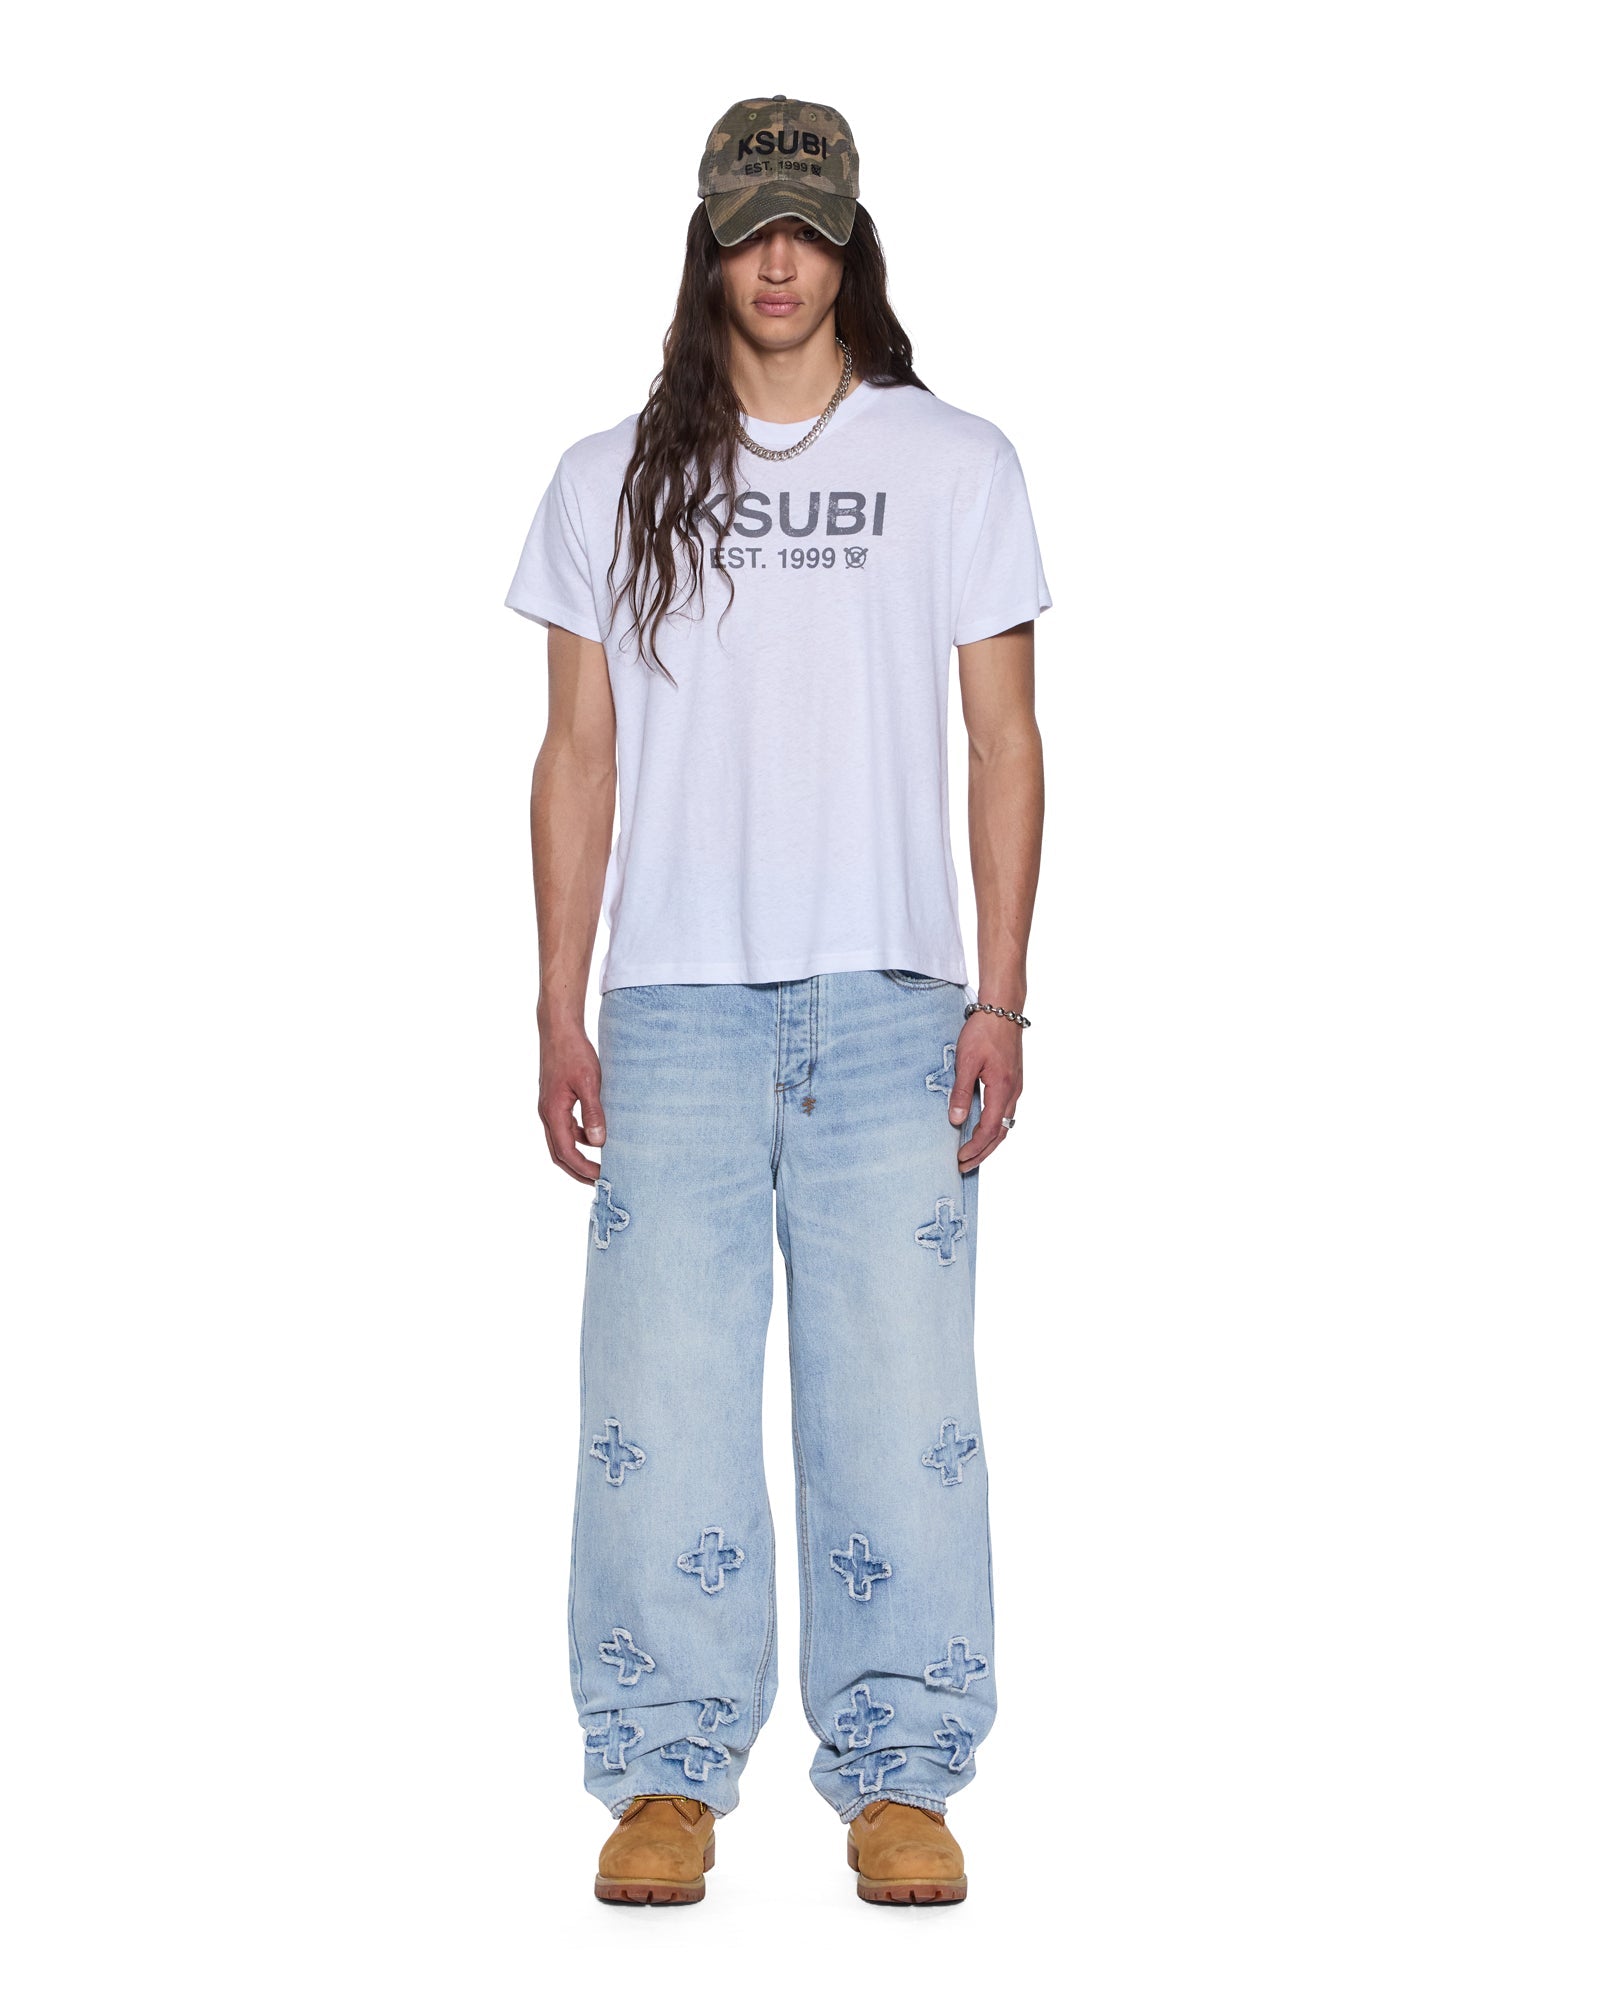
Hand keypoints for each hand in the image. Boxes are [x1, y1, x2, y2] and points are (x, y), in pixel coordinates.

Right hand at [539, 1019, 605, 1183]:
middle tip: (598, 1181)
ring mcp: (549, 1107)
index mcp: (553, 1112)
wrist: (559, 1030)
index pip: (566, 1152)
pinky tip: (594, 1135)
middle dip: (577, 1170)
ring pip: (560, 1141)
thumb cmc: (574, 1053)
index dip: (583, 1169)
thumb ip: (593, 1113)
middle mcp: (547, 1113)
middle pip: (558, 1153)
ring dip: (577, 1155)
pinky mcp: (555, 1100)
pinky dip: (577, 1137)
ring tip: (598, 1164)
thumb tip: (598, 1142)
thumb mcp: (588, 1082)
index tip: (602, 1177)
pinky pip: (564, 1127)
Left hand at [949, 1011, 1020, 1171]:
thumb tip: (957, 1120)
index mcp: (1003, 1089)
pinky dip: (994, 1127)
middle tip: (964, 1166)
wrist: (1003, 1009)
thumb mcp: (966, 1061)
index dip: (975, 1148)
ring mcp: (1015, 1087)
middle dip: (982, 1152)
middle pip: (1001, 1134)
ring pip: (1005, 1125)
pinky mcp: (1013, 1081)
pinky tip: (982, 1128)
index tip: (960, 1158)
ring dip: (989, 1142)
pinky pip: (1005, 1112)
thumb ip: (961, 1092)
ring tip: (972, 1153)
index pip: (990, 1130)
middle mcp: (1013, 1092)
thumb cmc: (984, 1031)